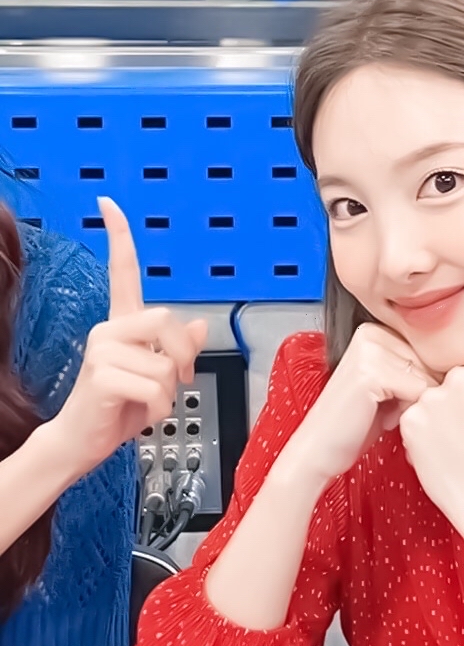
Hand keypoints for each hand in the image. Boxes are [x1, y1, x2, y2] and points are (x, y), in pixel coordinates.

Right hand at [50, 198, 207, 475]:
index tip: (108, 204)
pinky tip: (137, 414)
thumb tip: (199, 326)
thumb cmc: (118, 408)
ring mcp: (102, 351)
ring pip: (167, 366)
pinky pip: (156, 389)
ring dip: (168, 394)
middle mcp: (108, 330)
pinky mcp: (102, 375)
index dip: (119, 238)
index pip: (122, 273)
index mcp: (122, 325)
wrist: (82, 442)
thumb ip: (178, 351)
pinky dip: (157, 410)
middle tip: (175, 382)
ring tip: (144, 402)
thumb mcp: (158, 378)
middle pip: (169, 322)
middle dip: (183, 359)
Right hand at [297, 322, 438, 480]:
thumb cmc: (357, 425)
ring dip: (419, 405)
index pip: (434, 351)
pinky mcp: (371, 370)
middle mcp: (373, 332)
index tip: (407, 401)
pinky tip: (385, 419)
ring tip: (389, 415)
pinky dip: (411, 412)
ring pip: (431, 377)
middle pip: (435, 363)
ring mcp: (370, 348)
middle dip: (425, 395)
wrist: (319, 451)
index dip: (431, 384)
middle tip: (395, 412)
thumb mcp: (394, 388)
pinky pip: (421, 391)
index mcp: (377, 330)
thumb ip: (421, 370)